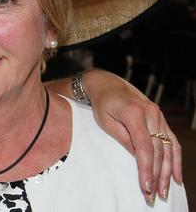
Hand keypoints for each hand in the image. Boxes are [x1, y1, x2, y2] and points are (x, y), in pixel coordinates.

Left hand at [84, 69, 181, 201]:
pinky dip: (175, 160)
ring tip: (165, 191)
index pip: (144, 146)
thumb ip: (122, 138)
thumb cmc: (103, 104)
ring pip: (168, 148)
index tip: (146, 185)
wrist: (109, 85)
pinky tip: (176, 176)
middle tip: (154, 195)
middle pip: (158, 150)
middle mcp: (151, 114)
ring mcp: (159, 116)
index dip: (146, 168)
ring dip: (168, 171)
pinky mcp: (161, 120)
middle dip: (157, 175)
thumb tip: (138, 158)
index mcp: (134, 113)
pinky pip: (172, 141)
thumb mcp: (106, 121)